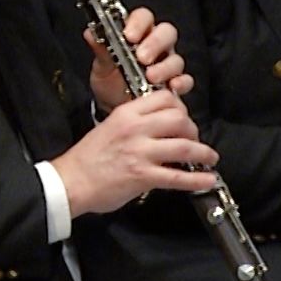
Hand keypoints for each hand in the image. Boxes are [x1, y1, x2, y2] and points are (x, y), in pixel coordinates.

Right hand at [52, 91, 217, 215]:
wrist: (70, 181)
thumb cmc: (88, 158)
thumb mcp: (110, 127)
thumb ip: (135, 124)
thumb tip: (162, 129)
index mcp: (126, 113)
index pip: (164, 99)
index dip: (181, 107)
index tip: (184, 118)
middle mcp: (135, 129)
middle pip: (179, 119)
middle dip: (194, 130)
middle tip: (195, 140)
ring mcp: (140, 152)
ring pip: (184, 146)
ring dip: (203, 153)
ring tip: (210, 158)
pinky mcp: (142, 176)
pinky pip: (178, 177)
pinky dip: (198, 179)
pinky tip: (208, 180)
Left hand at [87, 6, 194, 109]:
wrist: (113, 107)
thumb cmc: (110, 81)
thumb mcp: (102, 65)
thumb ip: (100, 48)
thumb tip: (91, 33)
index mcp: (137, 33)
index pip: (144, 17)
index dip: (139, 23)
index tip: (129, 36)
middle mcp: (156, 45)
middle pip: (166, 32)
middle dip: (155, 43)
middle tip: (142, 57)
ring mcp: (167, 63)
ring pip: (176, 57)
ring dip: (165, 66)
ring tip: (151, 77)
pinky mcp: (174, 83)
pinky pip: (185, 80)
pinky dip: (181, 83)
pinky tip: (171, 88)